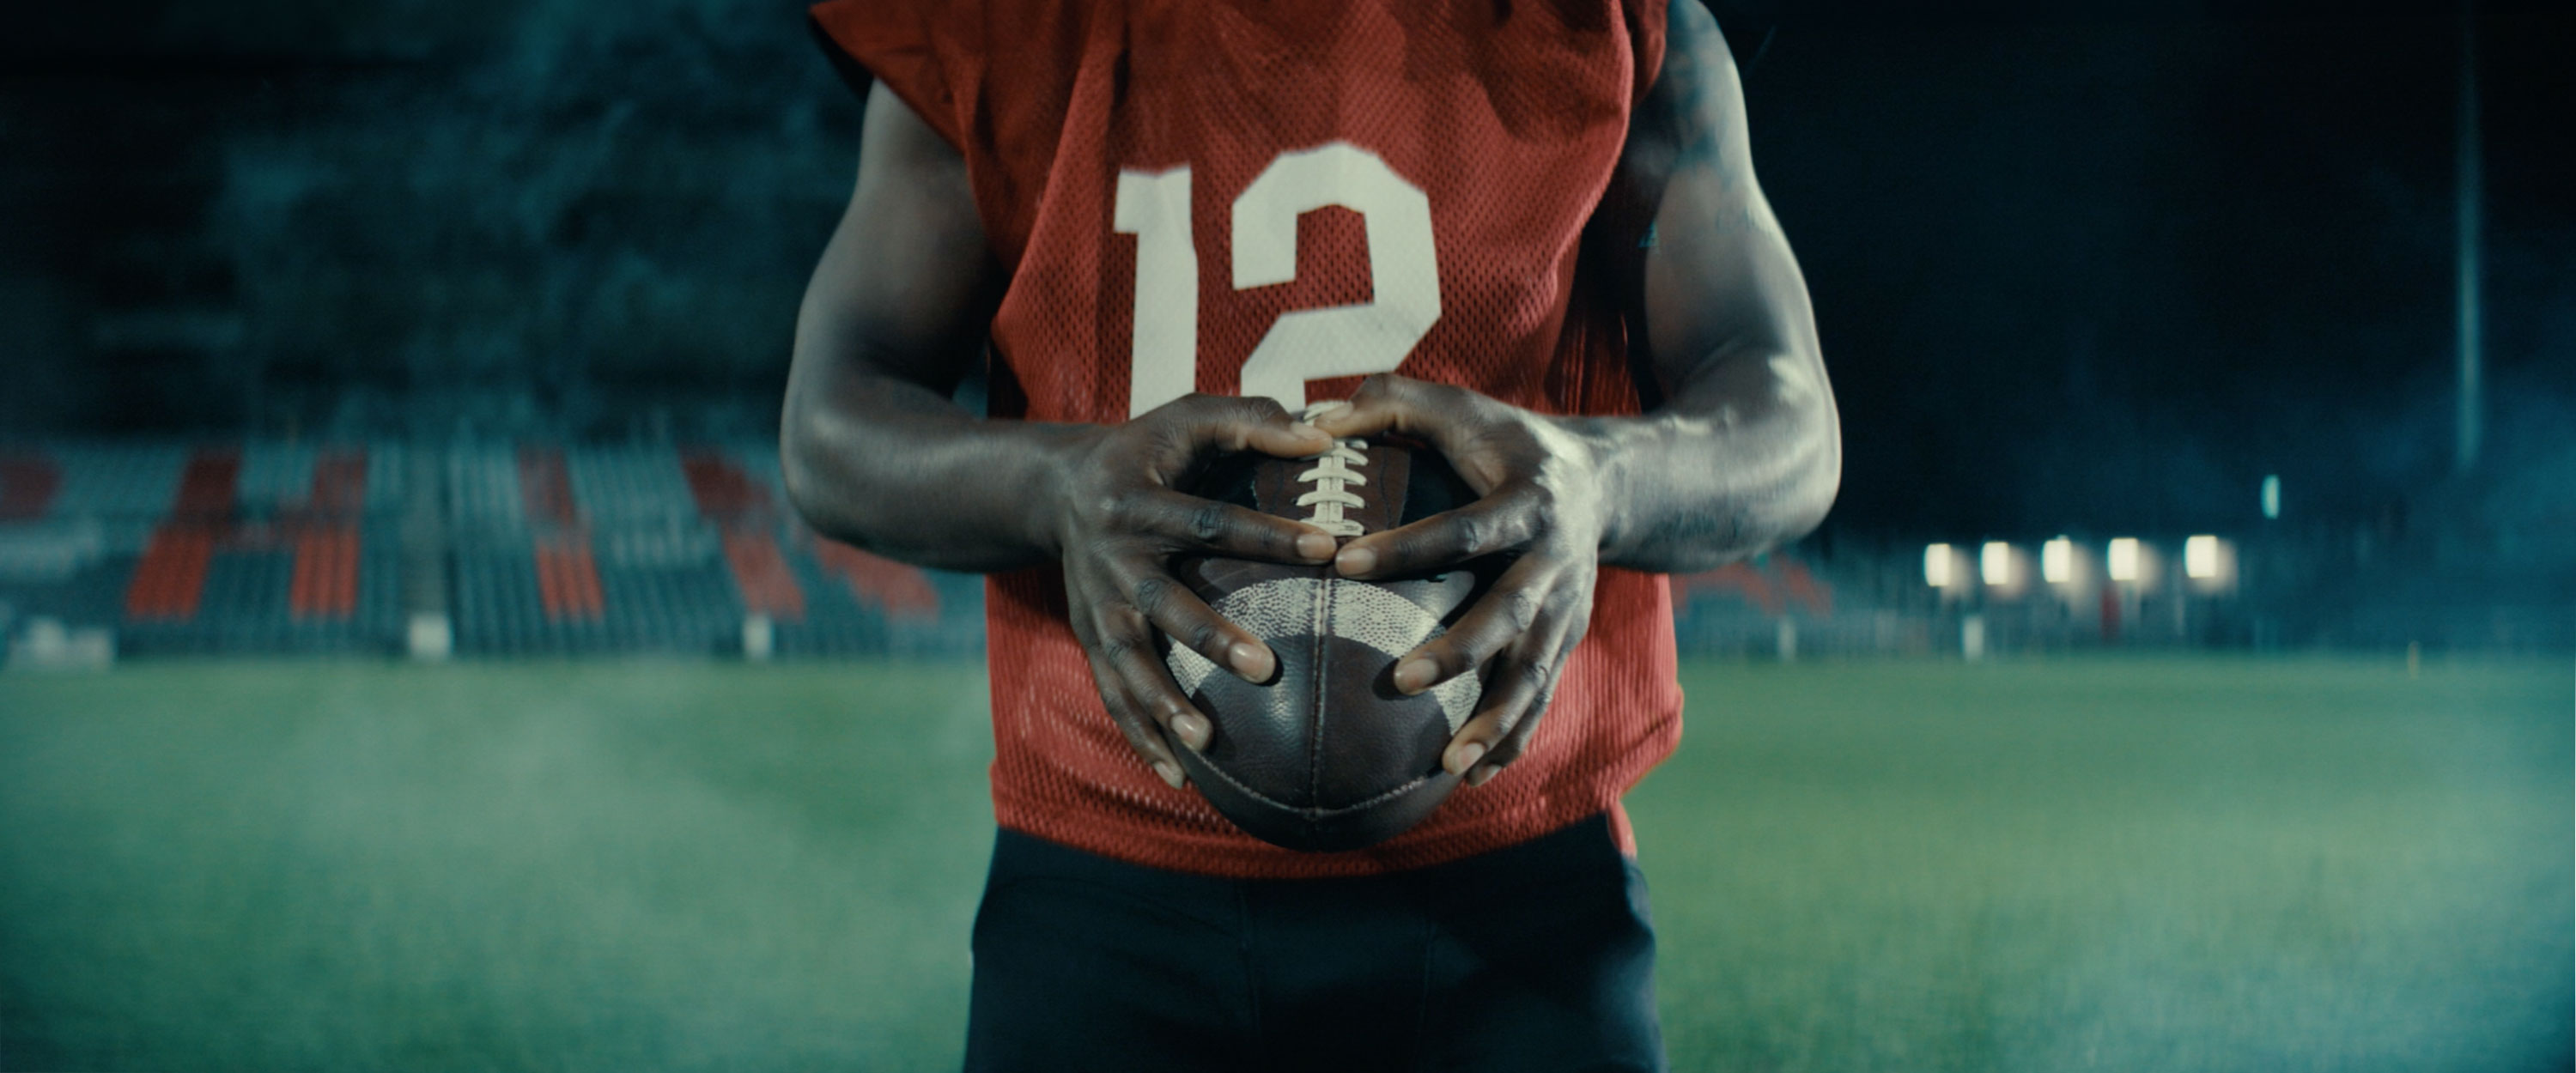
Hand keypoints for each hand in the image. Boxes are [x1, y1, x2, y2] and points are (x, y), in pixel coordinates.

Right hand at [1055, 395, 1338, 787]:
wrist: (1056, 490)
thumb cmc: (1147, 449)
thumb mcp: (1188, 416)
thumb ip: (1254, 420)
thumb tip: (1325, 436)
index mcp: (1137, 500)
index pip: (1211, 521)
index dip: (1269, 534)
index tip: (1331, 547)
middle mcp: (1110, 556)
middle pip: (1162, 601)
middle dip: (1209, 636)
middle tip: (1265, 666)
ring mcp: (1095, 604)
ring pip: (1128, 660)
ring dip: (1163, 702)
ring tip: (1207, 740)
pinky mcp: (1090, 638)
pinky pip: (1112, 692)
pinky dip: (1140, 734)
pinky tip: (1177, 776)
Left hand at [1308, 374, 1611, 787]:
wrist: (1606, 482)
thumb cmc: (1505, 442)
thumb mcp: (1459, 407)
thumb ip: (1386, 402)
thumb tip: (1307, 418)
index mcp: (1526, 501)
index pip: (1464, 529)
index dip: (1406, 547)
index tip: (1343, 564)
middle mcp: (1554, 560)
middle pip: (1510, 614)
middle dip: (1460, 651)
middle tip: (1399, 680)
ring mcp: (1568, 608)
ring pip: (1533, 672)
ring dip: (1494, 720)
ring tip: (1448, 764)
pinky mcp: (1568, 641)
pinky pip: (1542, 697)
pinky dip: (1512, 739)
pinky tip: (1470, 779)